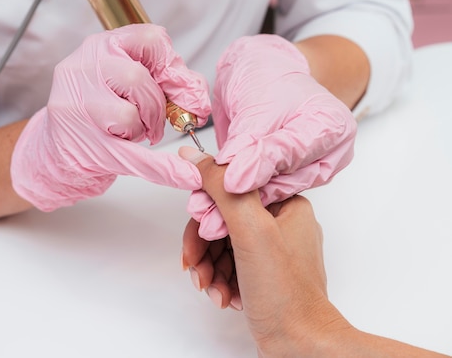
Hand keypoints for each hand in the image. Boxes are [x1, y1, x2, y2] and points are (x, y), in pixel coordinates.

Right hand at [10, 24, 210, 210]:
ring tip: (136, 131)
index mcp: (100, 46)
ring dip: (145, 127)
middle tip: (159, 120)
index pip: (149, 40)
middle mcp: (82, 69)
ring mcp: (76, 106)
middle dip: (158, 104)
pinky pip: (132, 157)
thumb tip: (196, 96)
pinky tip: (185, 175)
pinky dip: (164, 169)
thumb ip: (164, 79)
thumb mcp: (124, 81)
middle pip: (138, 79)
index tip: (179, 87)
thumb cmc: (97, 108)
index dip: (173, 66)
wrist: (59, 146)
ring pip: (128, 114)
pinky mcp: (82, 143)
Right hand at [180, 147, 346, 354]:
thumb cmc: (285, 292)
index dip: (207, 210)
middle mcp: (281, 224)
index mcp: (286, 204)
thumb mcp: (250, 230)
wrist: (301, 346)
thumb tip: (193, 155)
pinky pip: (231, 266)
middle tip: (194, 265)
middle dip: (204, 247)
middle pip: (223, 220)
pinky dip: (221, 281)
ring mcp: (273, 251)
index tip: (196, 230)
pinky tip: (223, 297)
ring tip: (210, 288)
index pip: (232, 189)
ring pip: (223, 246)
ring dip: (209, 268)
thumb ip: (220, 187)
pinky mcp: (265, 274)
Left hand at [189, 34, 356, 239]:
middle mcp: (323, 154)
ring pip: (267, 192)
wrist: (259, 68)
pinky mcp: (279, 176)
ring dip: (232, 207)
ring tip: (203, 216)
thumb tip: (235, 180)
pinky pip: (255, 191)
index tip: (232, 184)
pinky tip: (207, 210)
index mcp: (332, 129)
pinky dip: (230, 199)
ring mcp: (301, 167)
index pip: (293, 154)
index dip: (261, 170)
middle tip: (210, 214)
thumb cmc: (267, 74)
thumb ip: (248, 144)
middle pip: (283, 182)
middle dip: (243, 200)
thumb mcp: (258, 106)